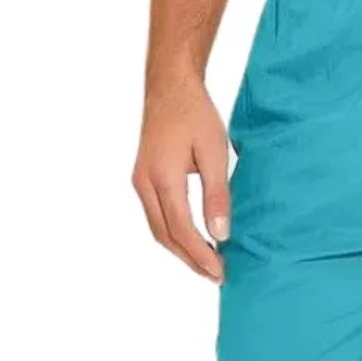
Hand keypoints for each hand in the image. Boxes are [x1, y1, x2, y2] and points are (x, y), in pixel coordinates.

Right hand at [132, 77, 230, 280]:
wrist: (170, 86)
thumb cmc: (194, 113)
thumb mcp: (214, 151)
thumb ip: (217, 194)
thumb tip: (221, 234)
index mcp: (162, 178)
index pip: (181, 229)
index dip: (200, 254)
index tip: (220, 271)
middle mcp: (145, 184)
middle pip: (165, 235)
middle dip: (189, 258)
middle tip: (215, 274)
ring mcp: (140, 181)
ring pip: (157, 228)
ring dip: (180, 248)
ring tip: (206, 261)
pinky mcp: (143, 176)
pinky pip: (156, 215)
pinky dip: (173, 232)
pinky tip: (191, 236)